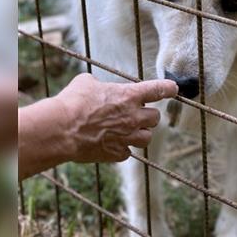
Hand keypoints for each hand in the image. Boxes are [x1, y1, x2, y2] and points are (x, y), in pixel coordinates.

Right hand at [52, 74, 177, 162]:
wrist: (62, 129)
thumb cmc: (72, 102)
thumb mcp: (86, 82)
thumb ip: (99, 85)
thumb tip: (96, 86)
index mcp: (129, 96)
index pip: (158, 90)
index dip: (168, 88)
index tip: (174, 88)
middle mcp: (134, 116)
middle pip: (155, 117)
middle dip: (148, 116)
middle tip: (136, 114)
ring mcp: (127, 136)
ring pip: (147, 137)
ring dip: (141, 133)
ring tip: (129, 131)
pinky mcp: (118, 153)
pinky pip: (127, 152)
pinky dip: (122, 149)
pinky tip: (111, 144)